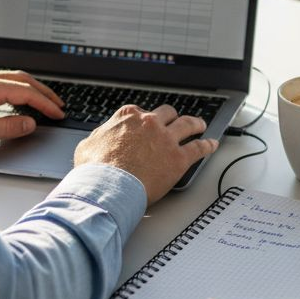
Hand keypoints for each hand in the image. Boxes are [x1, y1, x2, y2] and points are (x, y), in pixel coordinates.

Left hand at [0, 71, 64, 149]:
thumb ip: (7, 128)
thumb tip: (30, 123)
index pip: (27, 93)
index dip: (46, 104)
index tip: (58, 113)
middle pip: (23, 80)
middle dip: (44, 92)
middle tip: (58, 104)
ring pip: (12, 78)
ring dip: (31, 88)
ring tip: (43, 100)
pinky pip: (0, 81)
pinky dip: (17, 87)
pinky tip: (16, 97)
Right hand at [75, 105, 218, 204]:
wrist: (108, 186)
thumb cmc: (96, 170)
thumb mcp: (88, 145)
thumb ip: (100, 136)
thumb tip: (101, 137)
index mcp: (129, 117)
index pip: (142, 112)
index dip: (147, 119)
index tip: (149, 124)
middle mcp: (150, 123)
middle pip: (168, 114)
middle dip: (173, 117)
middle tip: (177, 121)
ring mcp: (166, 139)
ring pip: (188, 124)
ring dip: (196, 123)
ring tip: (200, 125)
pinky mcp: (179, 158)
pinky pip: (199, 148)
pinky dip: (207, 145)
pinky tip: (212, 145)